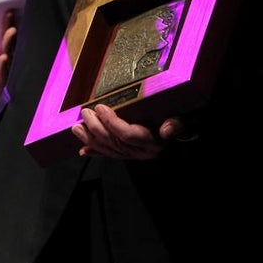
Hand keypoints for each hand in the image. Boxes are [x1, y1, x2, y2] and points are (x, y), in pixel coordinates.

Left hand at [70, 105, 189, 159]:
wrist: (185, 132)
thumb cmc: (182, 122)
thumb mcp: (184, 121)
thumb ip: (177, 125)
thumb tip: (166, 130)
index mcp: (152, 142)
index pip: (128, 135)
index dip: (112, 122)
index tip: (100, 107)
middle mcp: (142, 152)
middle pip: (114, 142)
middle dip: (96, 128)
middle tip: (85, 112)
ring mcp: (134, 155)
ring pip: (109, 150)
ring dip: (90, 140)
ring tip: (76, 128)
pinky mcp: (129, 155)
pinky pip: (110, 155)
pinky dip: (96, 152)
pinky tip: (84, 150)